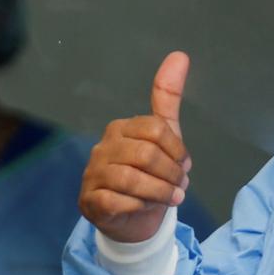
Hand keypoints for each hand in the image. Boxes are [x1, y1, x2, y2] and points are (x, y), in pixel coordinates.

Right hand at [81, 51, 192, 244]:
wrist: (130, 219)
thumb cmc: (148, 174)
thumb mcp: (162, 138)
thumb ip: (167, 98)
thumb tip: (180, 55)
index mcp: (121, 128)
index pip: (156, 129)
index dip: (177, 150)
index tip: (183, 165)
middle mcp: (103, 147)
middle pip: (147, 155)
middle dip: (171, 174)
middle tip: (181, 187)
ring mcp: (93, 174)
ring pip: (132, 180)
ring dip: (160, 193)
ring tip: (172, 198)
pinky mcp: (90, 200)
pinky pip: (118, 201)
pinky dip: (139, 206)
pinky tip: (145, 207)